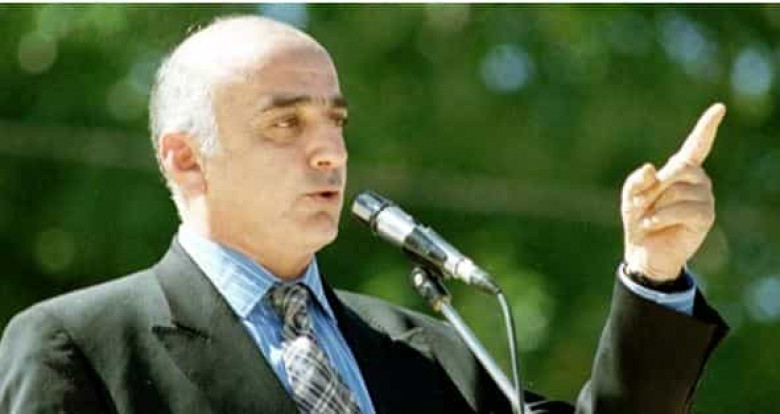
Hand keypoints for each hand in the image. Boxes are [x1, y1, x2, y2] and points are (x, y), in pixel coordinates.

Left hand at [621, 103, 725, 280]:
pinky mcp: (705, 217)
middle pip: (681, 167)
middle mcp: (698, 180)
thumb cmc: (639, 219)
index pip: (697, 145)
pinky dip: (661, 216)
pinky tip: (653, 224)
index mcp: (681, 170)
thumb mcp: (630, 197)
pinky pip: (683, 209)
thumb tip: (651, 168)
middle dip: (657, 185)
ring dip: (656, 205)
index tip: (719, 108)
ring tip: (650, 218)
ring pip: (679, 190)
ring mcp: (704, 198)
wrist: (644, 251)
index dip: (707, 127)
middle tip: (641, 203)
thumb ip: (636, 181)